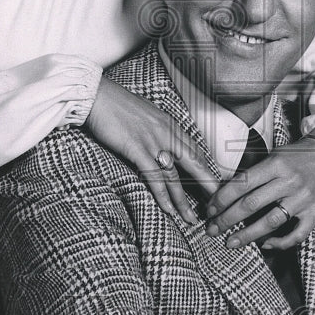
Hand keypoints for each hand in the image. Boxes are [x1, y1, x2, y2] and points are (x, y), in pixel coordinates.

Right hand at [86, 76, 218, 222]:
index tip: (213, 183)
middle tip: (217, 203)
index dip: (204, 168)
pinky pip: (153, 176)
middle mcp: (166, 133)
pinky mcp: (136, 149)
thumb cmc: (118, 104)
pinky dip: (162, 194)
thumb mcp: (147, 113)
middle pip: (193, 163)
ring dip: (182, 200)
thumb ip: (159, 128)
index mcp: (170, 124)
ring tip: (190, 218)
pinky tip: (168, 209)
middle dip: (206, 185)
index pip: (194, 150)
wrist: (98, 96)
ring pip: (173, 176)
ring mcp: (152, 142)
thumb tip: (164, 142)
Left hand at [204, 134, 314, 249]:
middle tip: (212, 230)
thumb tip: (226, 193)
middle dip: (227, 219)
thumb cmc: (297, 155)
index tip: (210, 210)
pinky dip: (280, 242)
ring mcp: (303, 199)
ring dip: (247, 235)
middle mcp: (289, 181)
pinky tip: (265, 244)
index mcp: (276, 164)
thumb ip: (255, 173)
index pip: (242, 183)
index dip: (222, 199)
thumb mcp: (274, 155)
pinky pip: (296, 234)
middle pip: (251, 204)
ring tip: (230, 242)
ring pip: (270, 221)